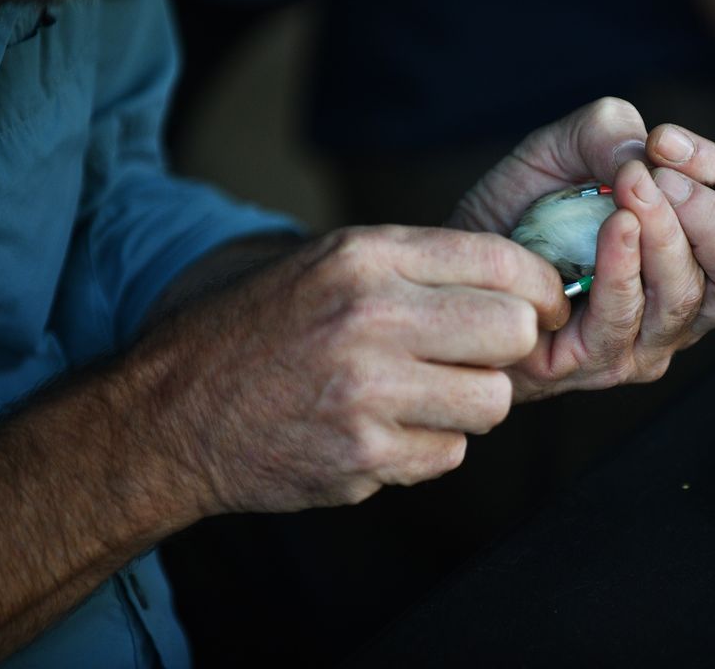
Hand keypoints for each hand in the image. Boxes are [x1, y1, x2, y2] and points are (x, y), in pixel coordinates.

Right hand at [141, 225, 568, 513]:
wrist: (171, 412)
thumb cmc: (259, 330)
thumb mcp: (329, 264)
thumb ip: (417, 266)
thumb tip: (519, 281)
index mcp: (366, 256)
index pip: (504, 261)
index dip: (542, 288)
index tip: (543, 307)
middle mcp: (371, 317)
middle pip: (514, 331)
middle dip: (509, 348)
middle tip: (480, 356)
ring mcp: (367, 391)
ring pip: (493, 401)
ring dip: (470, 403)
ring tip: (424, 395)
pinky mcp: (363, 456)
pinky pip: (450, 454)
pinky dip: (429, 447)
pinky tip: (385, 430)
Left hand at [448, 97, 714, 400]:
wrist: (456, 262)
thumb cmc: (520, 211)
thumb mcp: (563, 148)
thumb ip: (610, 133)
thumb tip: (652, 151)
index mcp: (697, 252)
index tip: (666, 141)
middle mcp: (682, 302)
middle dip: (712, 218)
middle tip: (663, 176)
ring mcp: (643, 340)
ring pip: (685, 298)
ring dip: (663, 236)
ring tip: (631, 189)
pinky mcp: (594, 362)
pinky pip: (623, 321)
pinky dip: (622, 269)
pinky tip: (611, 229)